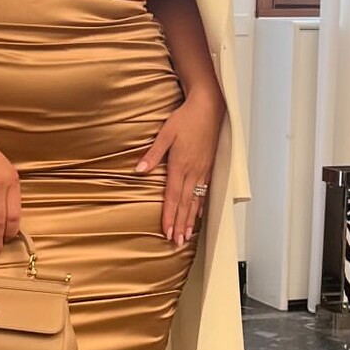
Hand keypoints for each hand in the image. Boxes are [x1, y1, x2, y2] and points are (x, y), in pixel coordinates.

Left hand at [134, 88, 223, 244]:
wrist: (209, 107)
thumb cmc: (186, 118)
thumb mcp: (165, 133)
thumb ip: (152, 154)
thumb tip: (139, 171)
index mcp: (180, 165)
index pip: (172, 197)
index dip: (169, 216)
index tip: (166, 232)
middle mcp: (193, 172)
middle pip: (185, 204)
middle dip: (180, 225)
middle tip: (176, 242)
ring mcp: (203, 171)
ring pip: (196, 201)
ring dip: (190, 220)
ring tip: (186, 236)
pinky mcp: (209, 167)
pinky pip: (204, 192)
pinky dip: (200, 207)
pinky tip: (197, 215)